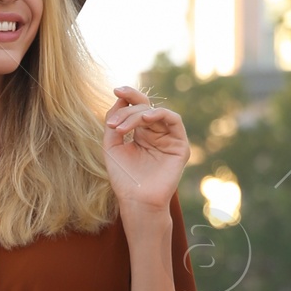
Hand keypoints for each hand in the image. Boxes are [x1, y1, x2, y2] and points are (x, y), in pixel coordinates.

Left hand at [103, 86, 188, 210]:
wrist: (136, 200)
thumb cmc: (123, 177)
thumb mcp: (111, 146)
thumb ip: (114, 121)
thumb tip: (120, 98)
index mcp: (141, 133)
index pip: (137, 107)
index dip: (128, 96)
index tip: (115, 90)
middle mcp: (156, 133)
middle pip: (145, 107)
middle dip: (127, 111)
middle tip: (113, 125)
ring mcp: (168, 138)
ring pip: (156, 112)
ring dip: (138, 115)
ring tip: (123, 128)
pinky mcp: (179, 145)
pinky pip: (174, 120)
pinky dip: (160, 114)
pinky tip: (146, 119)